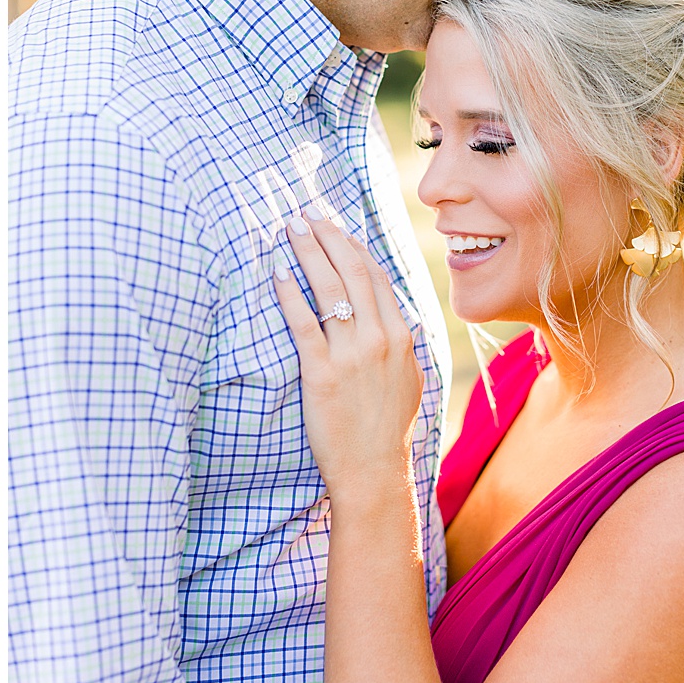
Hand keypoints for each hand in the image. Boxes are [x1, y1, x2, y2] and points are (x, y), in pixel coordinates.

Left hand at [272, 209, 422, 504]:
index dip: (354, 247)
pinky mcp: (323, 372)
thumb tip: (386, 319)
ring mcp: (353, 354)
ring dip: (308, 253)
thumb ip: (398, 344)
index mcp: (402, 335)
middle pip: (353, 272)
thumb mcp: (407, 378)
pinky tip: (276, 273)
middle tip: (308, 214)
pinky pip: (304, 323)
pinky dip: (290, 294)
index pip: (376, 277)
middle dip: (329, 237)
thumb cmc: (387, 428)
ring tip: (290, 229)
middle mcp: (381, 337)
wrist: (375, 468)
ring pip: (330, 289)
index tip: (335, 226)